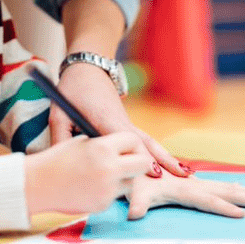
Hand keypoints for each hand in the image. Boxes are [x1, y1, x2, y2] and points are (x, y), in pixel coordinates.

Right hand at [24, 131, 150, 215]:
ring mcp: (107, 189)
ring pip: (131, 181)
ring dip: (124, 177)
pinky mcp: (103, 204)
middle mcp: (109, 168)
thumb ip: (106, 144)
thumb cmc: (58, 158)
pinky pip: (116, 195)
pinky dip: (110, 190)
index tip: (126, 146)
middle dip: (138, 162)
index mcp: (103, 147)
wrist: (37, 184)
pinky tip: (92, 185)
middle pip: (143, 164)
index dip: (130, 143)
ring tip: (103, 173)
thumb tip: (126, 147)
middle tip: (128, 161)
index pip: (132, 140)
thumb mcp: (83, 141)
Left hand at [50, 62, 190, 176]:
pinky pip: (145, 139)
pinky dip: (158, 152)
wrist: (89, 66)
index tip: (153, 173)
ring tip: (186, 173)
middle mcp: (121, 121)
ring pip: (149, 141)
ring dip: (166, 156)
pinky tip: (170, 165)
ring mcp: (126, 122)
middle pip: (146, 142)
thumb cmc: (73, 88)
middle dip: (163, 160)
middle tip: (183, 177)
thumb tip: (64, 162)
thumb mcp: (58, 112)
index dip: (140, 156)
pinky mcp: (126, 123)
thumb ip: (60, 137)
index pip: (126, 140)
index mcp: (105, 118)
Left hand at [125, 170, 244, 219]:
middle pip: (226, 191)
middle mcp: (192, 184)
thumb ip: (136, 201)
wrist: (133, 149)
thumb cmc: (133, 173)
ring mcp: (194, 183)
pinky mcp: (192, 183)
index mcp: (182, 189)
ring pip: (226, 188)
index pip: (207, 200)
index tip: (242, 214)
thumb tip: (134, 214)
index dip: (223, 207)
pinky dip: (233, 188)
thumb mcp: (134, 189)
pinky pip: (218, 187)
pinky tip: (241, 188)